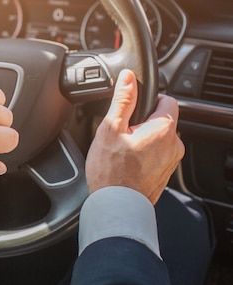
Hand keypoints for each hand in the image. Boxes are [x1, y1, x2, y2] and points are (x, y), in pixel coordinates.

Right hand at [85, 69, 184, 203]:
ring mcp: (171, 161)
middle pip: (161, 120)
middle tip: (121, 134)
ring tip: (122, 151)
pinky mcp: (165, 174)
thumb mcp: (110, 129)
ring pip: (158, 139)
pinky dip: (144, 155)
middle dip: (142, 122)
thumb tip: (128, 78)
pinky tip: (127, 163)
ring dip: (143, 139)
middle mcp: (174, 145)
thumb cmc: (111, 172)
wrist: (116, 206)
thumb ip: (122, 100)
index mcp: (163, 129)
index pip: (167, 100)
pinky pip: (157, 155)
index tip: (131, 110)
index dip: (148, 100)